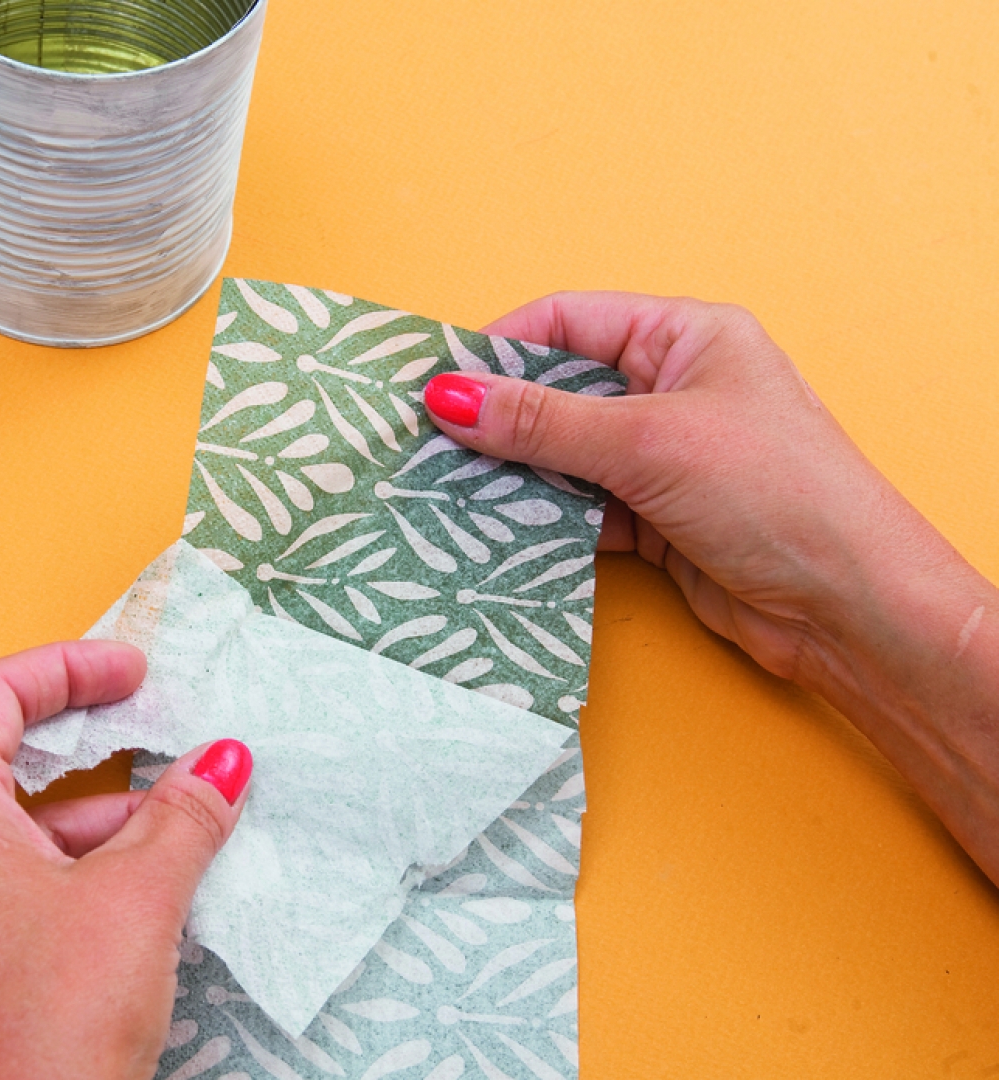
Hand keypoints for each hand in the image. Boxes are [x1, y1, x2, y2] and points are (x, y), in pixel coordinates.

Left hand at [0, 641, 251, 1079]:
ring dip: (88, 814)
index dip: (70, 668)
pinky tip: (133, 889)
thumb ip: (183, 816)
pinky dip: (63, 865)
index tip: (134, 671)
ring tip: (175, 827)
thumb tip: (224, 761)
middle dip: (87, 742)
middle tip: (155, 726)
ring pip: (3, 825)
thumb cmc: (49, 1032)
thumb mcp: (137, 903)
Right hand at [422, 292, 998, 881]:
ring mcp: (665, 457)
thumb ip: (543, 422)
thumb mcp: (648, 443)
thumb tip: (451, 396)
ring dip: (513, 476)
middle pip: (559, 389)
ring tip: (447, 491)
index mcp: (688, 336)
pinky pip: (578, 509)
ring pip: (562, 455)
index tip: (435, 384)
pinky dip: (539, 521)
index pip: (570, 320)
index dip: (499, 347)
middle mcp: (673, 388)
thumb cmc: (779, 496)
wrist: (850, 609)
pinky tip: (496, 533)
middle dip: (497, 418)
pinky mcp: (656, 520)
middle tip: (426, 443)